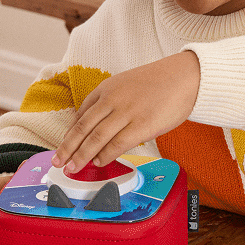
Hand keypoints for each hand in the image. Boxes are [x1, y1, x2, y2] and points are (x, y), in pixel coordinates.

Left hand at [52, 51, 199, 173]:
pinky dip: (105, 155)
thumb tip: (104, 127)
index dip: (70, 134)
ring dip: (82, 156)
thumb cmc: (161, 83)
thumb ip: (114, 103)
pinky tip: (99, 162)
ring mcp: (126, 112)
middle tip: (58, 162)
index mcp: (106, 88)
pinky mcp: (142, 125)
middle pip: (82, 128)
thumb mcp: (128, 85)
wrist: (186, 76)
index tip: (65, 147)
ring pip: (96, 138)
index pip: (81, 114)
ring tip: (73, 168)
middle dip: (68, 148)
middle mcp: (112, 100)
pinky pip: (117, 144)